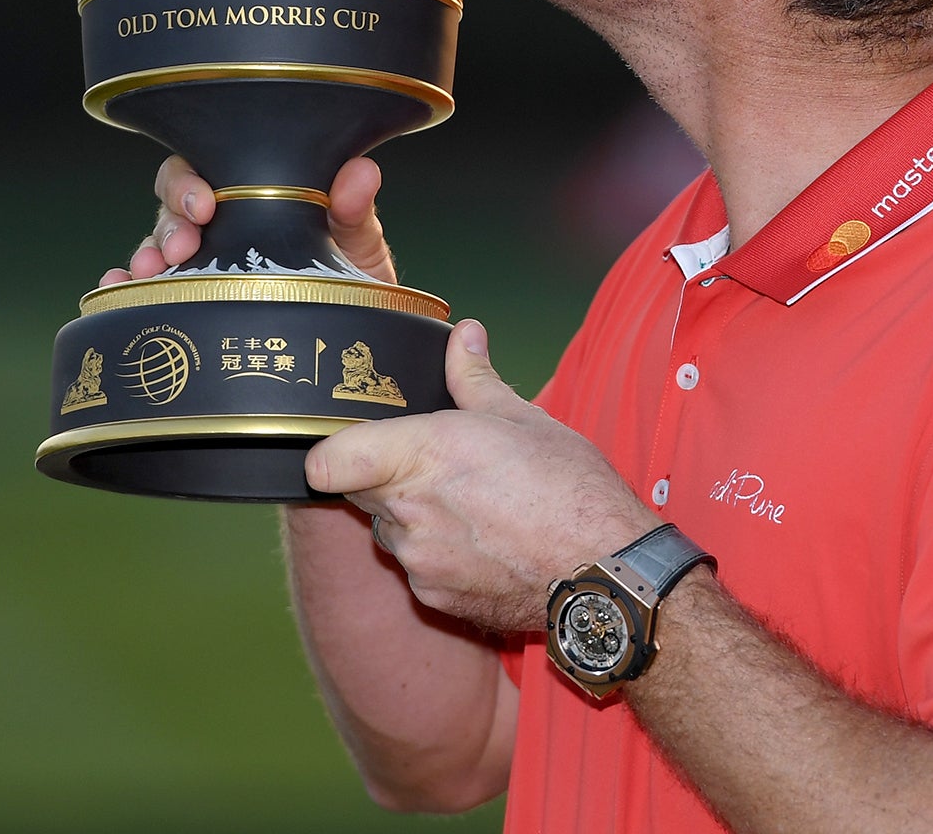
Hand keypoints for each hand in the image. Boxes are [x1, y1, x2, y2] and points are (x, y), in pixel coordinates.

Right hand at [98, 154, 398, 285]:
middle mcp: (222, 223)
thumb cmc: (354, 283)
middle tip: (179, 249)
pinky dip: (122, 285)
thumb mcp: (360, 247)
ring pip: (156, 243)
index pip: (207, 166)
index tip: (206, 204)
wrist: (354, 341)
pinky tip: (117, 288)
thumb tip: (361, 172)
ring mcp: (203, 262)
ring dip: (145, 252)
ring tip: (149, 272)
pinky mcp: (190, 299)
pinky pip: (145, 288)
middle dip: (168, 222)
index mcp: (256, 195)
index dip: (194, 179)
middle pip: (172, 203)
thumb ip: (355, 210)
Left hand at [306, 319, 658, 632]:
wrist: (604, 571)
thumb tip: (464, 335)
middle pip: (360, 490)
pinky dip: (440, 555)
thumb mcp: (524, 418)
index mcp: (422, 454)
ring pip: (391, 531)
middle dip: (387, 477)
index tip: (352, 446)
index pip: (328, 462)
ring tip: (476, 508)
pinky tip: (486, 544)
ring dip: (415, 518)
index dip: (331, 453)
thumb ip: (475, 378)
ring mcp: (419, 560)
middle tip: (439, 467)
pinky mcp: (435, 596)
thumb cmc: (571, 489)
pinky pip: (419, 568)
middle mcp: (408, 512)